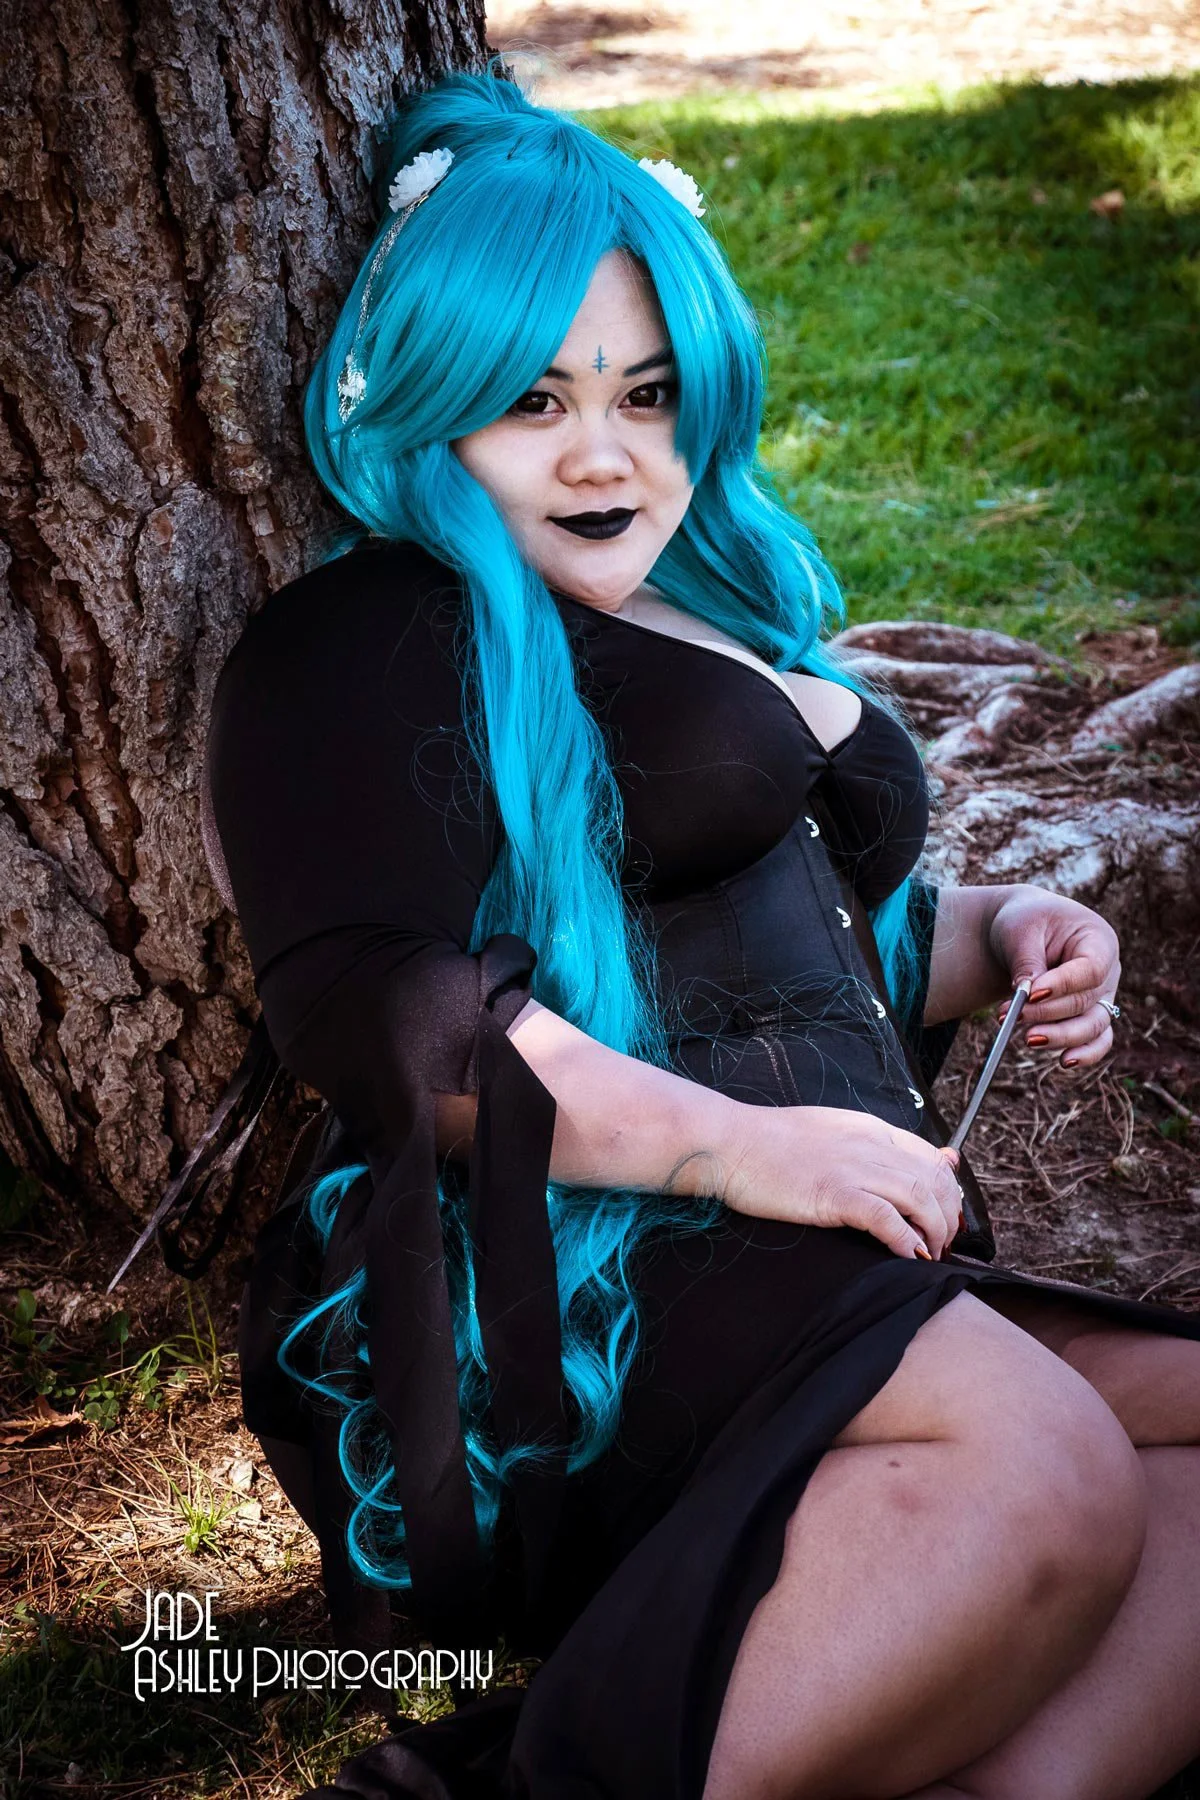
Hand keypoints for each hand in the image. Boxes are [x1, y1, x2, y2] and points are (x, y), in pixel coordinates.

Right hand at [720, 1105, 964, 1259]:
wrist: (729, 1142)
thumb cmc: (771, 1142)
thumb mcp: (828, 1130)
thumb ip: (865, 1144)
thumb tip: (894, 1162)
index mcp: (868, 1128)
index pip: (930, 1157)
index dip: (946, 1192)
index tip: (943, 1217)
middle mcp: (869, 1144)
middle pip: (933, 1180)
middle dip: (948, 1216)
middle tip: (942, 1243)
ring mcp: (852, 1168)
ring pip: (919, 1198)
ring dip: (934, 1232)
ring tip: (930, 1254)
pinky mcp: (832, 1194)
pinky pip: (886, 1219)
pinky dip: (905, 1240)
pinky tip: (908, 1256)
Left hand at [988, 886, 1120, 1069]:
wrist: (1022, 931)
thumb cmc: (1025, 922)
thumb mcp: (1021, 930)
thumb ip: (1026, 961)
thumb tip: (1026, 994)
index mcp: (1098, 940)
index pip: (1090, 970)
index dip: (1064, 985)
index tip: (1032, 993)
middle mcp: (1108, 972)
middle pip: (1086, 1002)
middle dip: (1047, 1013)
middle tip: (1012, 1016)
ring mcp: (1102, 997)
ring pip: (1093, 1027)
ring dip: (1060, 1036)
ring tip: (1026, 1038)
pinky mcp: (1091, 1016)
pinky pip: (1098, 1041)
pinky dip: (1085, 1054)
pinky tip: (1065, 1062)